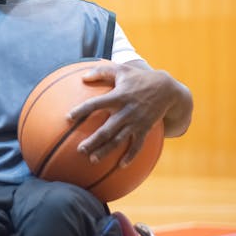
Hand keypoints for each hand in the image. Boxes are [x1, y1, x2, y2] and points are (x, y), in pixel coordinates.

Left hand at [66, 61, 189, 166]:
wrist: (167, 90)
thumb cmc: (140, 78)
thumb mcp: (122, 70)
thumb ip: (101, 71)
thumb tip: (82, 77)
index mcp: (118, 96)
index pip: (96, 104)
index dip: (82, 110)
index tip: (68, 118)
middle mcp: (126, 111)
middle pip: (106, 129)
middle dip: (93, 141)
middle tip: (79, 150)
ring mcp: (136, 122)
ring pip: (119, 140)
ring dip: (106, 151)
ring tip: (93, 159)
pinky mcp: (145, 129)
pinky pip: (137, 145)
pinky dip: (130, 156)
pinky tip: (121, 166)